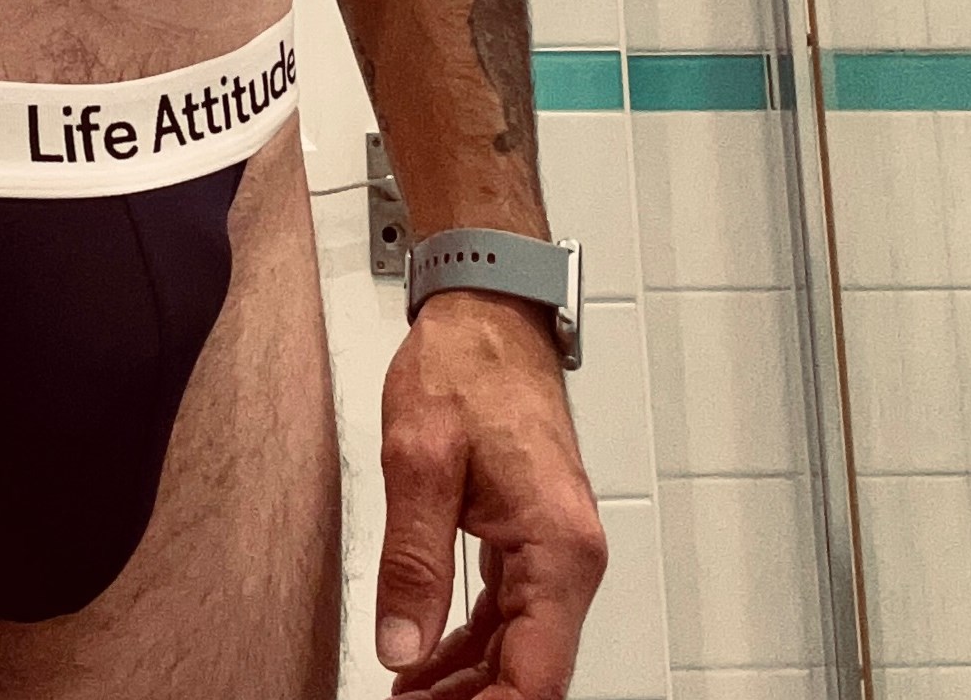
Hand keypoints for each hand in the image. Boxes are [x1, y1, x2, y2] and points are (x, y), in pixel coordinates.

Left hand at [375, 291, 606, 699]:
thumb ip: (413, 559)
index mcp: (557, 544)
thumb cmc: (464, 364)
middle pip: (530, 671)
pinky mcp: (531, 532)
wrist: (487, 309)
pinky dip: (469, 643)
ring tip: (406, 697)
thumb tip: (402, 645)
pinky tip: (425, 660)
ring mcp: (553, 545)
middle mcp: (568, 554)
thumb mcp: (419, 458)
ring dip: (466, 683)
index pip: (536, 676)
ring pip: (519, 646)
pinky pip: (508, 611)